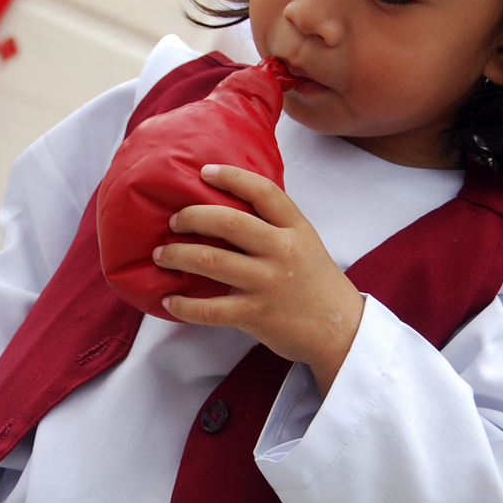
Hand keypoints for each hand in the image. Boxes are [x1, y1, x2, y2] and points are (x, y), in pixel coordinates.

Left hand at [154, 164, 364, 397]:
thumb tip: (231, 209)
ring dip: (178, 256)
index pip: (263, 192)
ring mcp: (267, 283)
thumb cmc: (318, 285)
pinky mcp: (255, 315)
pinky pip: (209, 309)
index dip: (231, 177)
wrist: (340, 330)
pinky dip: (184, 305)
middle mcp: (282, 251)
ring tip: (162, 255)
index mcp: (296, 229)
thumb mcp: (307, 243)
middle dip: (192, 217)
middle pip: (228, 222)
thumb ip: (276, 226)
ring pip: (211, 262)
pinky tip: (169, 301)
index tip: (204, 172)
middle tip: (174, 221)